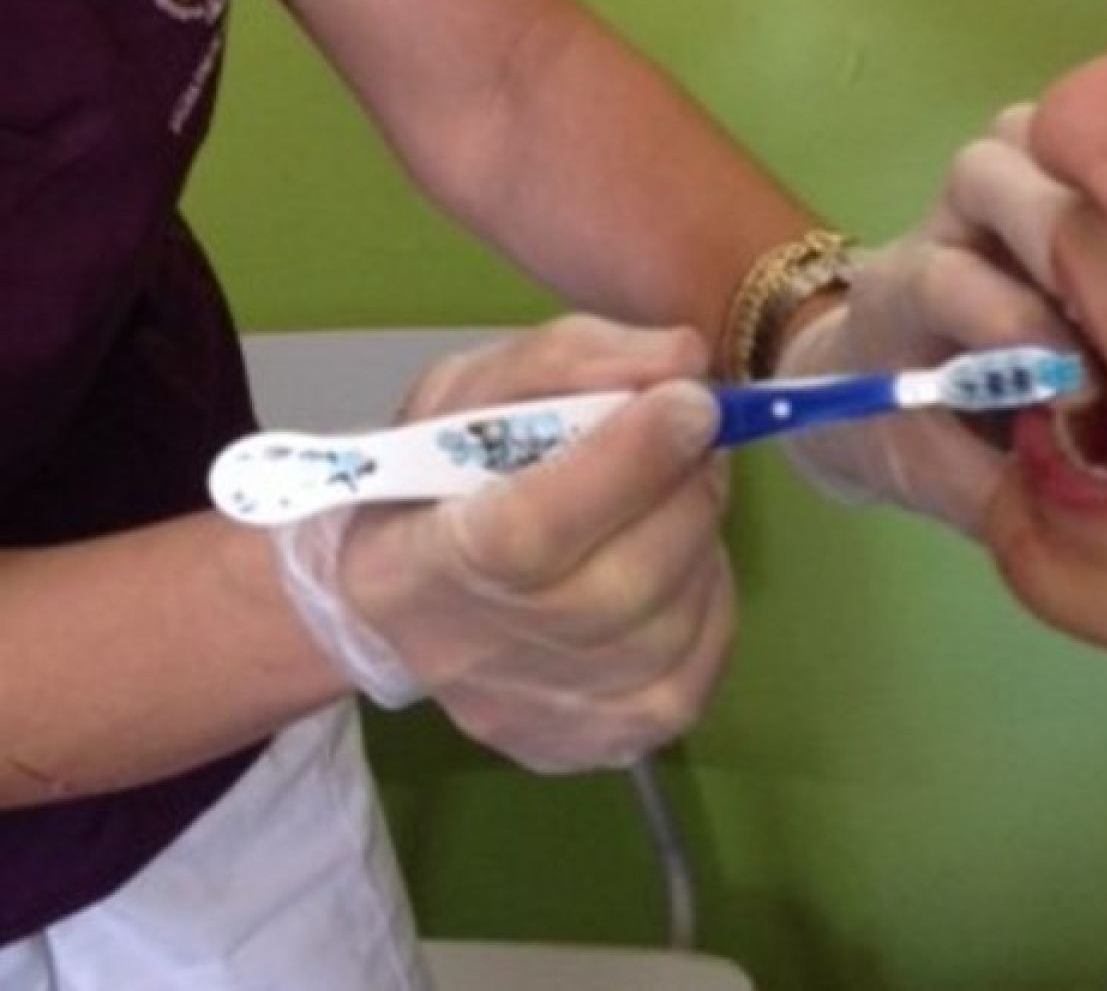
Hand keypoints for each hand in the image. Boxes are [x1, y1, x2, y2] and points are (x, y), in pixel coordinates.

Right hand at [275, 316, 734, 771]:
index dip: (625, 465)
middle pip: (617, 590)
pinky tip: (678, 561)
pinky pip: (694, 676)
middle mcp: (468, 659)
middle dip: (685, 492)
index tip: (688, 401)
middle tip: (697, 431)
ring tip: (678, 490)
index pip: (529, 532)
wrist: (398, 598)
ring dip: (702, 541)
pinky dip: (708, 602)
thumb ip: (569, 361)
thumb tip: (682, 361)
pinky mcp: (593, 745)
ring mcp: (536, 715)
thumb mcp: (472, 390)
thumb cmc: (433, 479)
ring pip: (669, 632)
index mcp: (413, 562)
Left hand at [779, 103, 1080, 531]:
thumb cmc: (903, 433)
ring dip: (1098, 184)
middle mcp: (937, 225)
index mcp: (895, 297)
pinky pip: (1077, 136)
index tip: (1081, 390)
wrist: (865, 383)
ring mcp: (987, 187)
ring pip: (1031, 138)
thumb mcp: (930, 478)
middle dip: (1063, 231)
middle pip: (986, 174)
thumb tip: (1092, 506)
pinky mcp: (1038, 171)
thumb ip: (995, 490)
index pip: (944, 280)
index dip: (1012, 322)